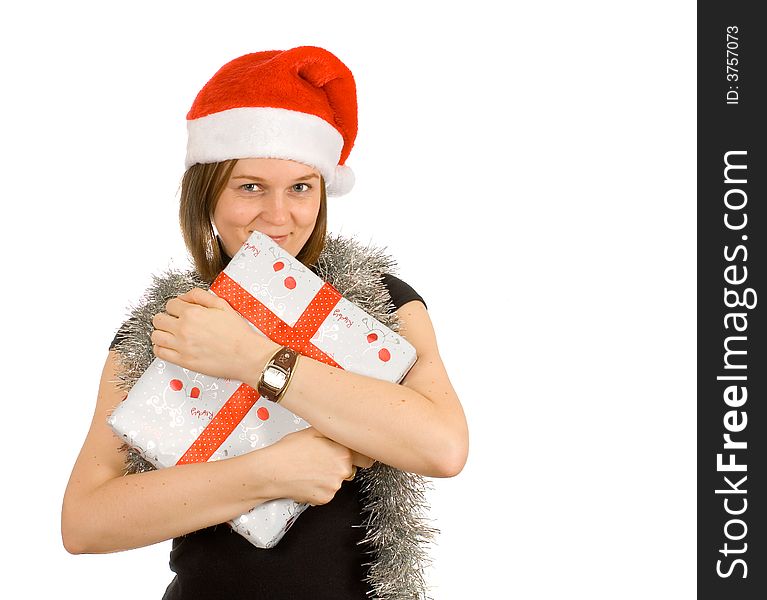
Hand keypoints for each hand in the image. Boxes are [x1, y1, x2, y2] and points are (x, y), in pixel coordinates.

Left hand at [150, 287, 278, 380]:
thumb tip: (184, 296)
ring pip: (156, 336)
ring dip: (161, 333)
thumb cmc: (237, 332)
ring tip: (171, 334)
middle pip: (158, 319)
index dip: (175, 306)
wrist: (246, 355)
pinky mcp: (183, 361)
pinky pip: (160, 352)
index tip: (180, 311)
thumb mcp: (222, 305)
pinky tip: (170, 346)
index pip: (170, 304)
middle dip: (165, 318)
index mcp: (192, 313)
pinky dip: (161, 347)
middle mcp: (183, 329)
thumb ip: (200, 296)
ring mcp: (181, 346)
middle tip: (174, 322)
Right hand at [259, 428, 373, 505]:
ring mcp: (334, 487)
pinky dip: (318, 488)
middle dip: (336, 465)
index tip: (342, 454)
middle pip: (348, 469)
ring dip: (327, 477)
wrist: (272, 470)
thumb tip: (344, 431)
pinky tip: (307, 479)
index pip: (361, 456)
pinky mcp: (324, 499)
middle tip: (318, 460)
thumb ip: (334, 432)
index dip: (350, 454)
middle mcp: (342, 471)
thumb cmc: (288, 451)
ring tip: (309, 469)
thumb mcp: (313, 431)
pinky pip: (326, 493)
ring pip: (336, 481)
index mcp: (343, 453)